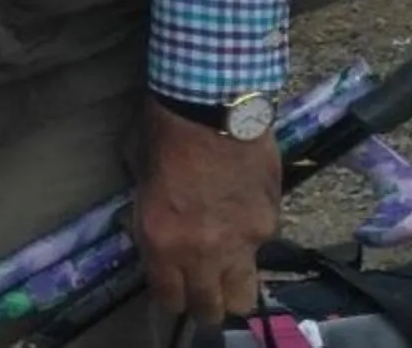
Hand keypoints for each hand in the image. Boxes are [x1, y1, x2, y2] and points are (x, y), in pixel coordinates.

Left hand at [129, 99, 278, 325]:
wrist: (214, 103)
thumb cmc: (165, 131)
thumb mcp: (140, 178)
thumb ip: (151, 218)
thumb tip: (157, 237)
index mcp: (162, 241)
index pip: (169, 298)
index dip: (170, 296)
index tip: (171, 286)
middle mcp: (203, 252)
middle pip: (210, 309)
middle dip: (203, 304)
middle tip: (201, 289)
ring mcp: (242, 242)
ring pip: (243, 295)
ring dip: (232, 289)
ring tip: (226, 272)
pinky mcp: (270, 224)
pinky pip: (260, 250)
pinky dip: (251, 244)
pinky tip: (241, 219)